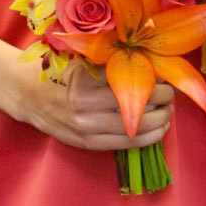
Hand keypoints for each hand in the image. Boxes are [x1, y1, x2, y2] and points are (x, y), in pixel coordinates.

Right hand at [22, 62, 174, 152]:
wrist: (35, 100)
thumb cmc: (66, 78)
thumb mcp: (83, 64)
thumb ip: (110, 64)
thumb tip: (151, 62)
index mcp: (85, 79)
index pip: (129, 78)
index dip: (154, 78)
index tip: (164, 77)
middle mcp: (85, 103)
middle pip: (137, 102)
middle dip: (162, 98)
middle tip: (170, 94)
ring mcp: (87, 126)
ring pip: (137, 126)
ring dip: (161, 119)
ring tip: (168, 112)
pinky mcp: (90, 143)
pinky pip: (128, 143)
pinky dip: (150, 137)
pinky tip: (160, 129)